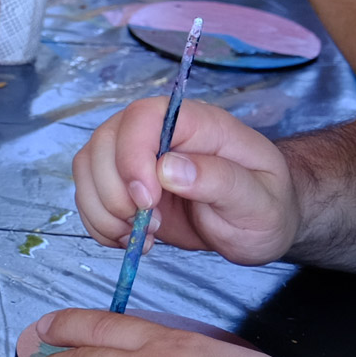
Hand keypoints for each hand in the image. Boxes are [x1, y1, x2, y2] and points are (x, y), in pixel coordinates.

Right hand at [71, 95, 301, 266]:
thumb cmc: (267, 207)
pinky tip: (131, 239)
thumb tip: (168, 169)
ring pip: (88, 167)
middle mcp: (159, 132)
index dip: (132, 156)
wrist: (259, 223)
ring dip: (103, 211)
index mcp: (197, 123)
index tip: (148, 200)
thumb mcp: (259, 200)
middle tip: (150, 226)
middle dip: (115, 192)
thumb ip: (220, 180)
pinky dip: (99, 224)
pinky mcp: (124, 185)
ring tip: (141, 236)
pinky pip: (88, 195)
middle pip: (105, 142)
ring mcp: (136, 157)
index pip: (143, 117)